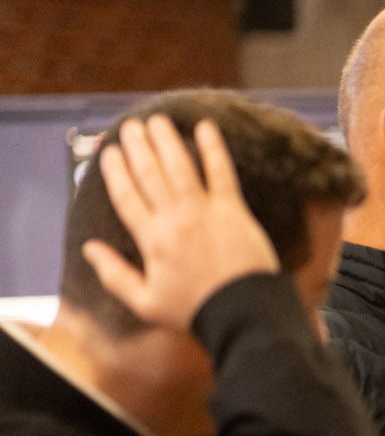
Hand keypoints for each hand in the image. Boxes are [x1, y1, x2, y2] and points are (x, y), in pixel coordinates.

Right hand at [86, 116, 278, 330]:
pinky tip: (205, 127)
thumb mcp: (145, 301)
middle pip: (149, 174)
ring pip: (180, 168)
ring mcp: (205, 212)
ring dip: (166, 141)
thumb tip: (89, 249)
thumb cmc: (195, 310)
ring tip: (156, 121)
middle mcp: (175, 220)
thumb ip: (114, 274)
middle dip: (138, 147)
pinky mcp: (233, 211)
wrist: (243, 313)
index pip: (126, 196)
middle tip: (131, 127)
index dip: (115, 171)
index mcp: (151, 240)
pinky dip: (213, 149)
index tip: (110, 153)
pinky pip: (222, 173)